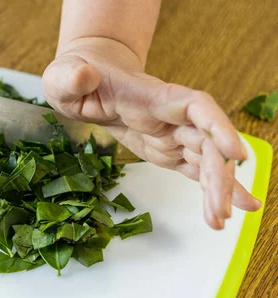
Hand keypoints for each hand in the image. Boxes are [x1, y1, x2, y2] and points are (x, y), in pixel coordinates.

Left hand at [43, 37, 261, 229]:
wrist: (86, 78)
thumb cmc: (75, 75)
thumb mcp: (62, 76)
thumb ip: (71, 77)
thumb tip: (83, 75)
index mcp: (148, 95)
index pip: (194, 106)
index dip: (217, 127)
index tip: (235, 153)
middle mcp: (168, 115)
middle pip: (204, 142)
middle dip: (216, 176)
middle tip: (220, 213)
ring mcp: (169, 133)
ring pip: (203, 160)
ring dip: (215, 189)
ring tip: (221, 221)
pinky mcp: (164, 149)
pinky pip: (192, 169)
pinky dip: (207, 189)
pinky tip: (221, 211)